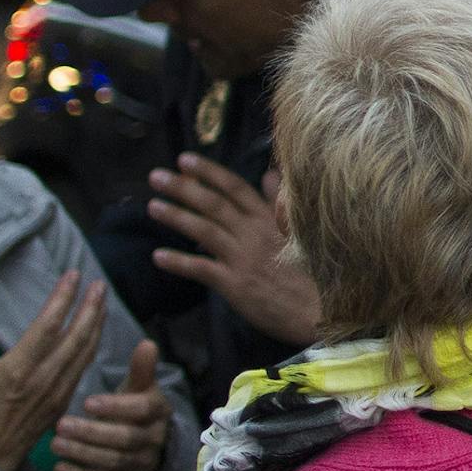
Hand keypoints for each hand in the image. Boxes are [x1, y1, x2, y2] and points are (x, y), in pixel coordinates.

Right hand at [0, 273, 103, 470]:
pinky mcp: (62, 401)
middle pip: (75, 337)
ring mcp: (57, 390)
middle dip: (89, 308)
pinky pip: (82, 368)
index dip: (62, 299)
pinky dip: (92, 347)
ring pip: (84, 351)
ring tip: (102, 301)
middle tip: (99, 284)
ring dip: (95, 324)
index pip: (46, 327)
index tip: (73, 276)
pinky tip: (96, 333)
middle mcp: (43, 378)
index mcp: (18, 370)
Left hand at [52, 338, 168, 470]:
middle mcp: (155, 438)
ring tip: (55, 444)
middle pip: (125, 439)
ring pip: (113, 461)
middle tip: (61, 425)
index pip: (142, 409)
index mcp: (159, 411)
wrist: (146, 438)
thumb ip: (141, 368)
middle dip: (92, 433)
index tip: (87, 402)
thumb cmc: (134, 405)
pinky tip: (59, 469)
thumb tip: (147, 343)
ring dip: (82, 453)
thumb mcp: (138, 386)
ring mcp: (142, 462)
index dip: (115, 406)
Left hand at [148, 157, 320, 347]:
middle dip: (183, 188)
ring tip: (153, 207)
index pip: (235, 188)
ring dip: (177, 217)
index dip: (209, 172)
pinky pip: (202, 269)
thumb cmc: (311, 272)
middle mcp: (254, 233)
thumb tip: (271, 174)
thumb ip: (279, 203)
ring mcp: (243, 258)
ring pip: (205, 231)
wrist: (319, 310)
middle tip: (156, 177)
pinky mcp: (236, 284)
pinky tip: (159, 256)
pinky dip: (179, 262)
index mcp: (269, 219)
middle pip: (214, 204)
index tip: (185, 160)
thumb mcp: (300, 230)